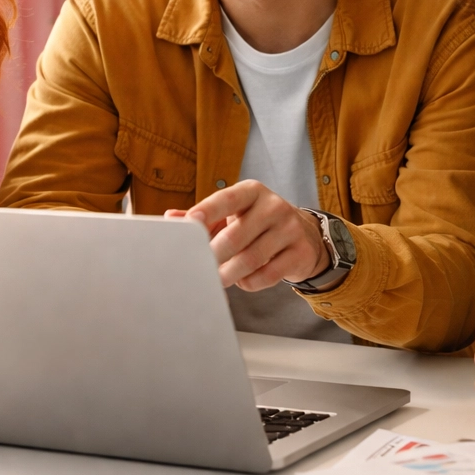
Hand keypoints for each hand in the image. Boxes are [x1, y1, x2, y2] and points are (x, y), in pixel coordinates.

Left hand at [167, 180, 328, 290]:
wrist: (303, 235)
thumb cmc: (257, 223)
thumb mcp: (233, 213)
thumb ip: (204, 216)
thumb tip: (171, 217)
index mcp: (252, 192)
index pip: (226, 199)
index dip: (207, 210)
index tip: (190, 223)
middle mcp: (273, 206)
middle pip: (236, 235)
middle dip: (214, 256)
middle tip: (199, 268)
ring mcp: (290, 228)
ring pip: (251, 259)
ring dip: (229, 274)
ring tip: (218, 278)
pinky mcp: (300, 252)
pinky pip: (268, 275)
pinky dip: (250, 282)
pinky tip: (244, 279)